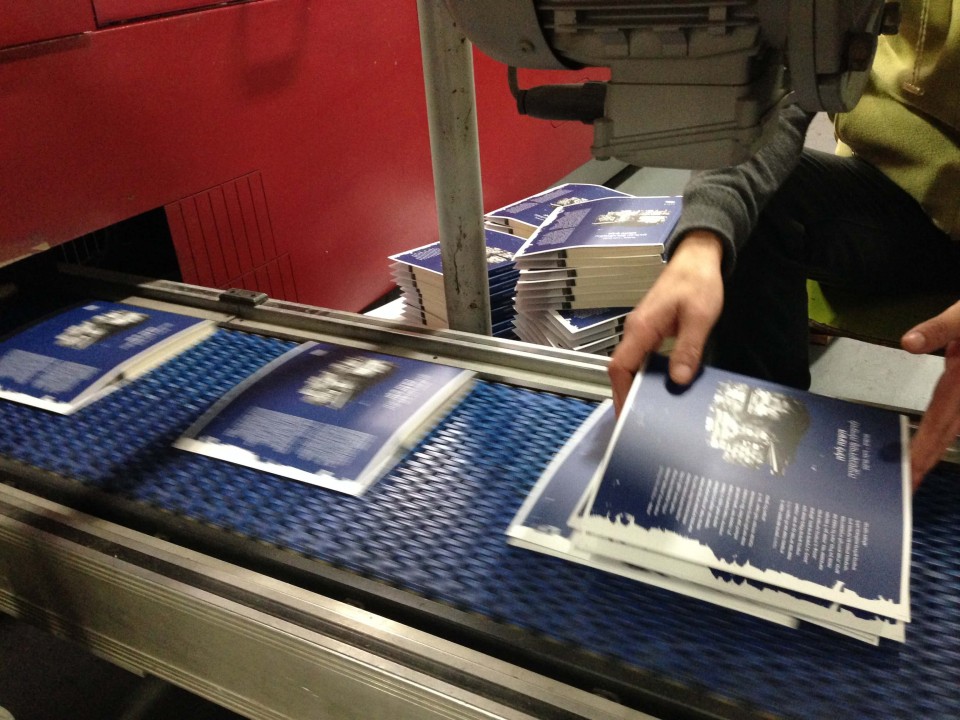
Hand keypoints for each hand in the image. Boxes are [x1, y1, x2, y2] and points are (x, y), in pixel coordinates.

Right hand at [608, 230, 724, 413]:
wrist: (697, 257)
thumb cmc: (698, 282)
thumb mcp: (699, 317)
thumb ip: (688, 348)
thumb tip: (678, 380)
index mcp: (641, 328)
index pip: (620, 366)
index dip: (620, 392)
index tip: (626, 415)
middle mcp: (634, 330)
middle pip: (622, 369)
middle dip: (626, 395)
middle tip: (640, 422)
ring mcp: (640, 329)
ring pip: (631, 364)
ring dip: (636, 386)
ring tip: (651, 410)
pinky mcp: (649, 329)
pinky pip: (641, 357)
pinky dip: (645, 375)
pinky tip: (660, 387)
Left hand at [901, 300, 959, 488]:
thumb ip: (940, 329)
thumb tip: (909, 343)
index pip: (940, 421)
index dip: (925, 448)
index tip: (911, 471)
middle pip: (946, 431)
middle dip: (928, 458)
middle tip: (909, 485)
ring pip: (953, 425)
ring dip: (936, 446)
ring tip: (918, 471)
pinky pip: (953, 414)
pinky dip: (943, 429)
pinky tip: (933, 441)